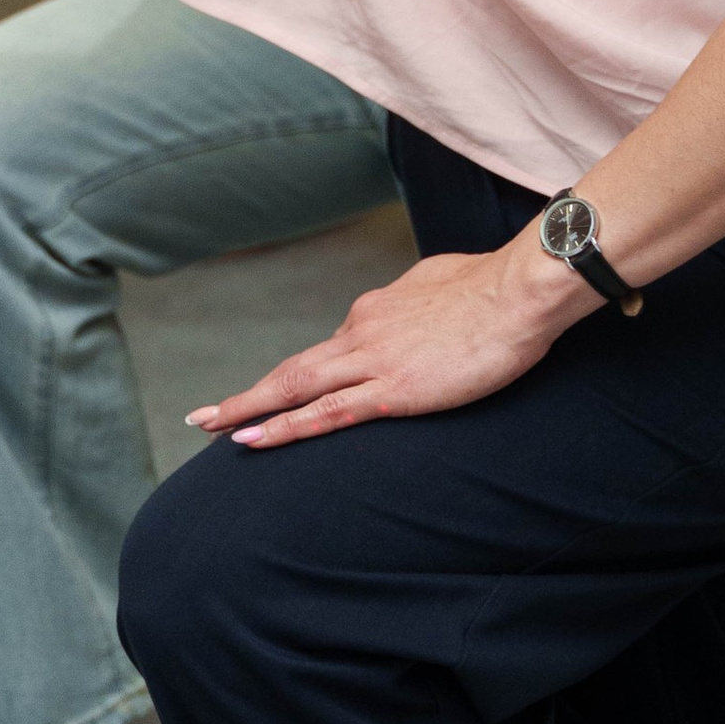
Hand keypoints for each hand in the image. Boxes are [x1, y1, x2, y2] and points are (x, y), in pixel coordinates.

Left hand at [185, 241, 591, 450]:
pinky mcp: (392, 391)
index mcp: (375, 309)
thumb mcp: (440, 283)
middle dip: (248, 396)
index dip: (307, 375)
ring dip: (248, 411)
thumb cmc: (493, 285)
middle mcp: (361, 332)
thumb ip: (420, 299)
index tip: (284, 393)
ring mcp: (372, 361)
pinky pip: (324, 414)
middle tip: (207, 415)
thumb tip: (420, 302)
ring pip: (294, 389)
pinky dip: (283, 427)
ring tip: (211, 428)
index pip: (333, 347)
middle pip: (293, 369)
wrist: (518, 292)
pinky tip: (252, 440)